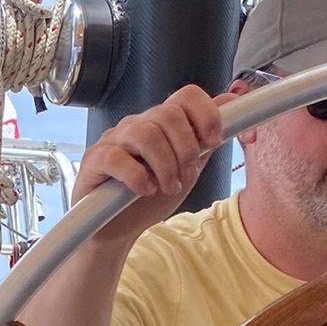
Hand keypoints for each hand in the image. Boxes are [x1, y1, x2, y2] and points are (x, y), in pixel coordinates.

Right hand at [73, 85, 223, 244]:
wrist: (117, 229)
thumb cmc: (149, 196)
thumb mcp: (187, 168)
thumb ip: (206, 140)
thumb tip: (231, 103)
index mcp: (162, 124)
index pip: (187, 96)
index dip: (206, 114)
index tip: (214, 141)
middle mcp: (138, 125)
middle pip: (168, 114)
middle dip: (186, 149)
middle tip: (186, 176)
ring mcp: (114, 140)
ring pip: (146, 134)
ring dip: (165, 166)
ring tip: (167, 187)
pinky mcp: (94, 160)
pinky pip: (117, 158)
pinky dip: (137, 177)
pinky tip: (144, 190)